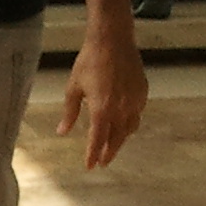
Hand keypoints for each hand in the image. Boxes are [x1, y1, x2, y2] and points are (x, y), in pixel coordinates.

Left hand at [56, 22, 146, 167]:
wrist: (113, 40)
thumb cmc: (89, 62)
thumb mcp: (73, 88)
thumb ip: (69, 112)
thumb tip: (62, 132)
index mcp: (102, 109)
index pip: (98, 140)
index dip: (93, 155)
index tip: (90, 166)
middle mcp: (121, 108)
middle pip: (117, 138)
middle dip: (109, 152)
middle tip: (103, 162)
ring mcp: (134, 100)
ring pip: (130, 128)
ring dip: (121, 139)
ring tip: (113, 145)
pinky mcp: (142, 92)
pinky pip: (137, 114)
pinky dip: (130, 122)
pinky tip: (123, 123)